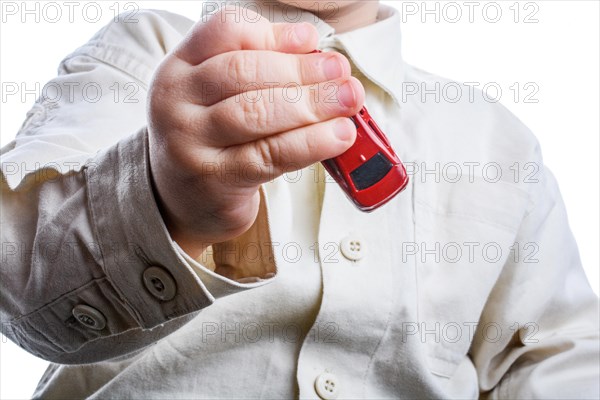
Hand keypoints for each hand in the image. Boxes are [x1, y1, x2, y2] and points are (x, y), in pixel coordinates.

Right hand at [147, 5, 364, 257]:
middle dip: (302, 70)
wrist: (181, 200)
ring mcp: (189, 142)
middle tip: (342, 73)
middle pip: (244, 71)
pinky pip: (270, 155)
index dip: (273, 33)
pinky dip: (311, 143)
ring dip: (312, 103)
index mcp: (180, 67)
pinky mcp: (214, 179)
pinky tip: (337, 136)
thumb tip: (315, 54)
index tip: (311, 40)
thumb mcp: (218, 97)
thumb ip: (257, 71)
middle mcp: (176, 101)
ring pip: (257, 112)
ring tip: (348, 100)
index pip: (224, 31)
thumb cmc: (211, 141)